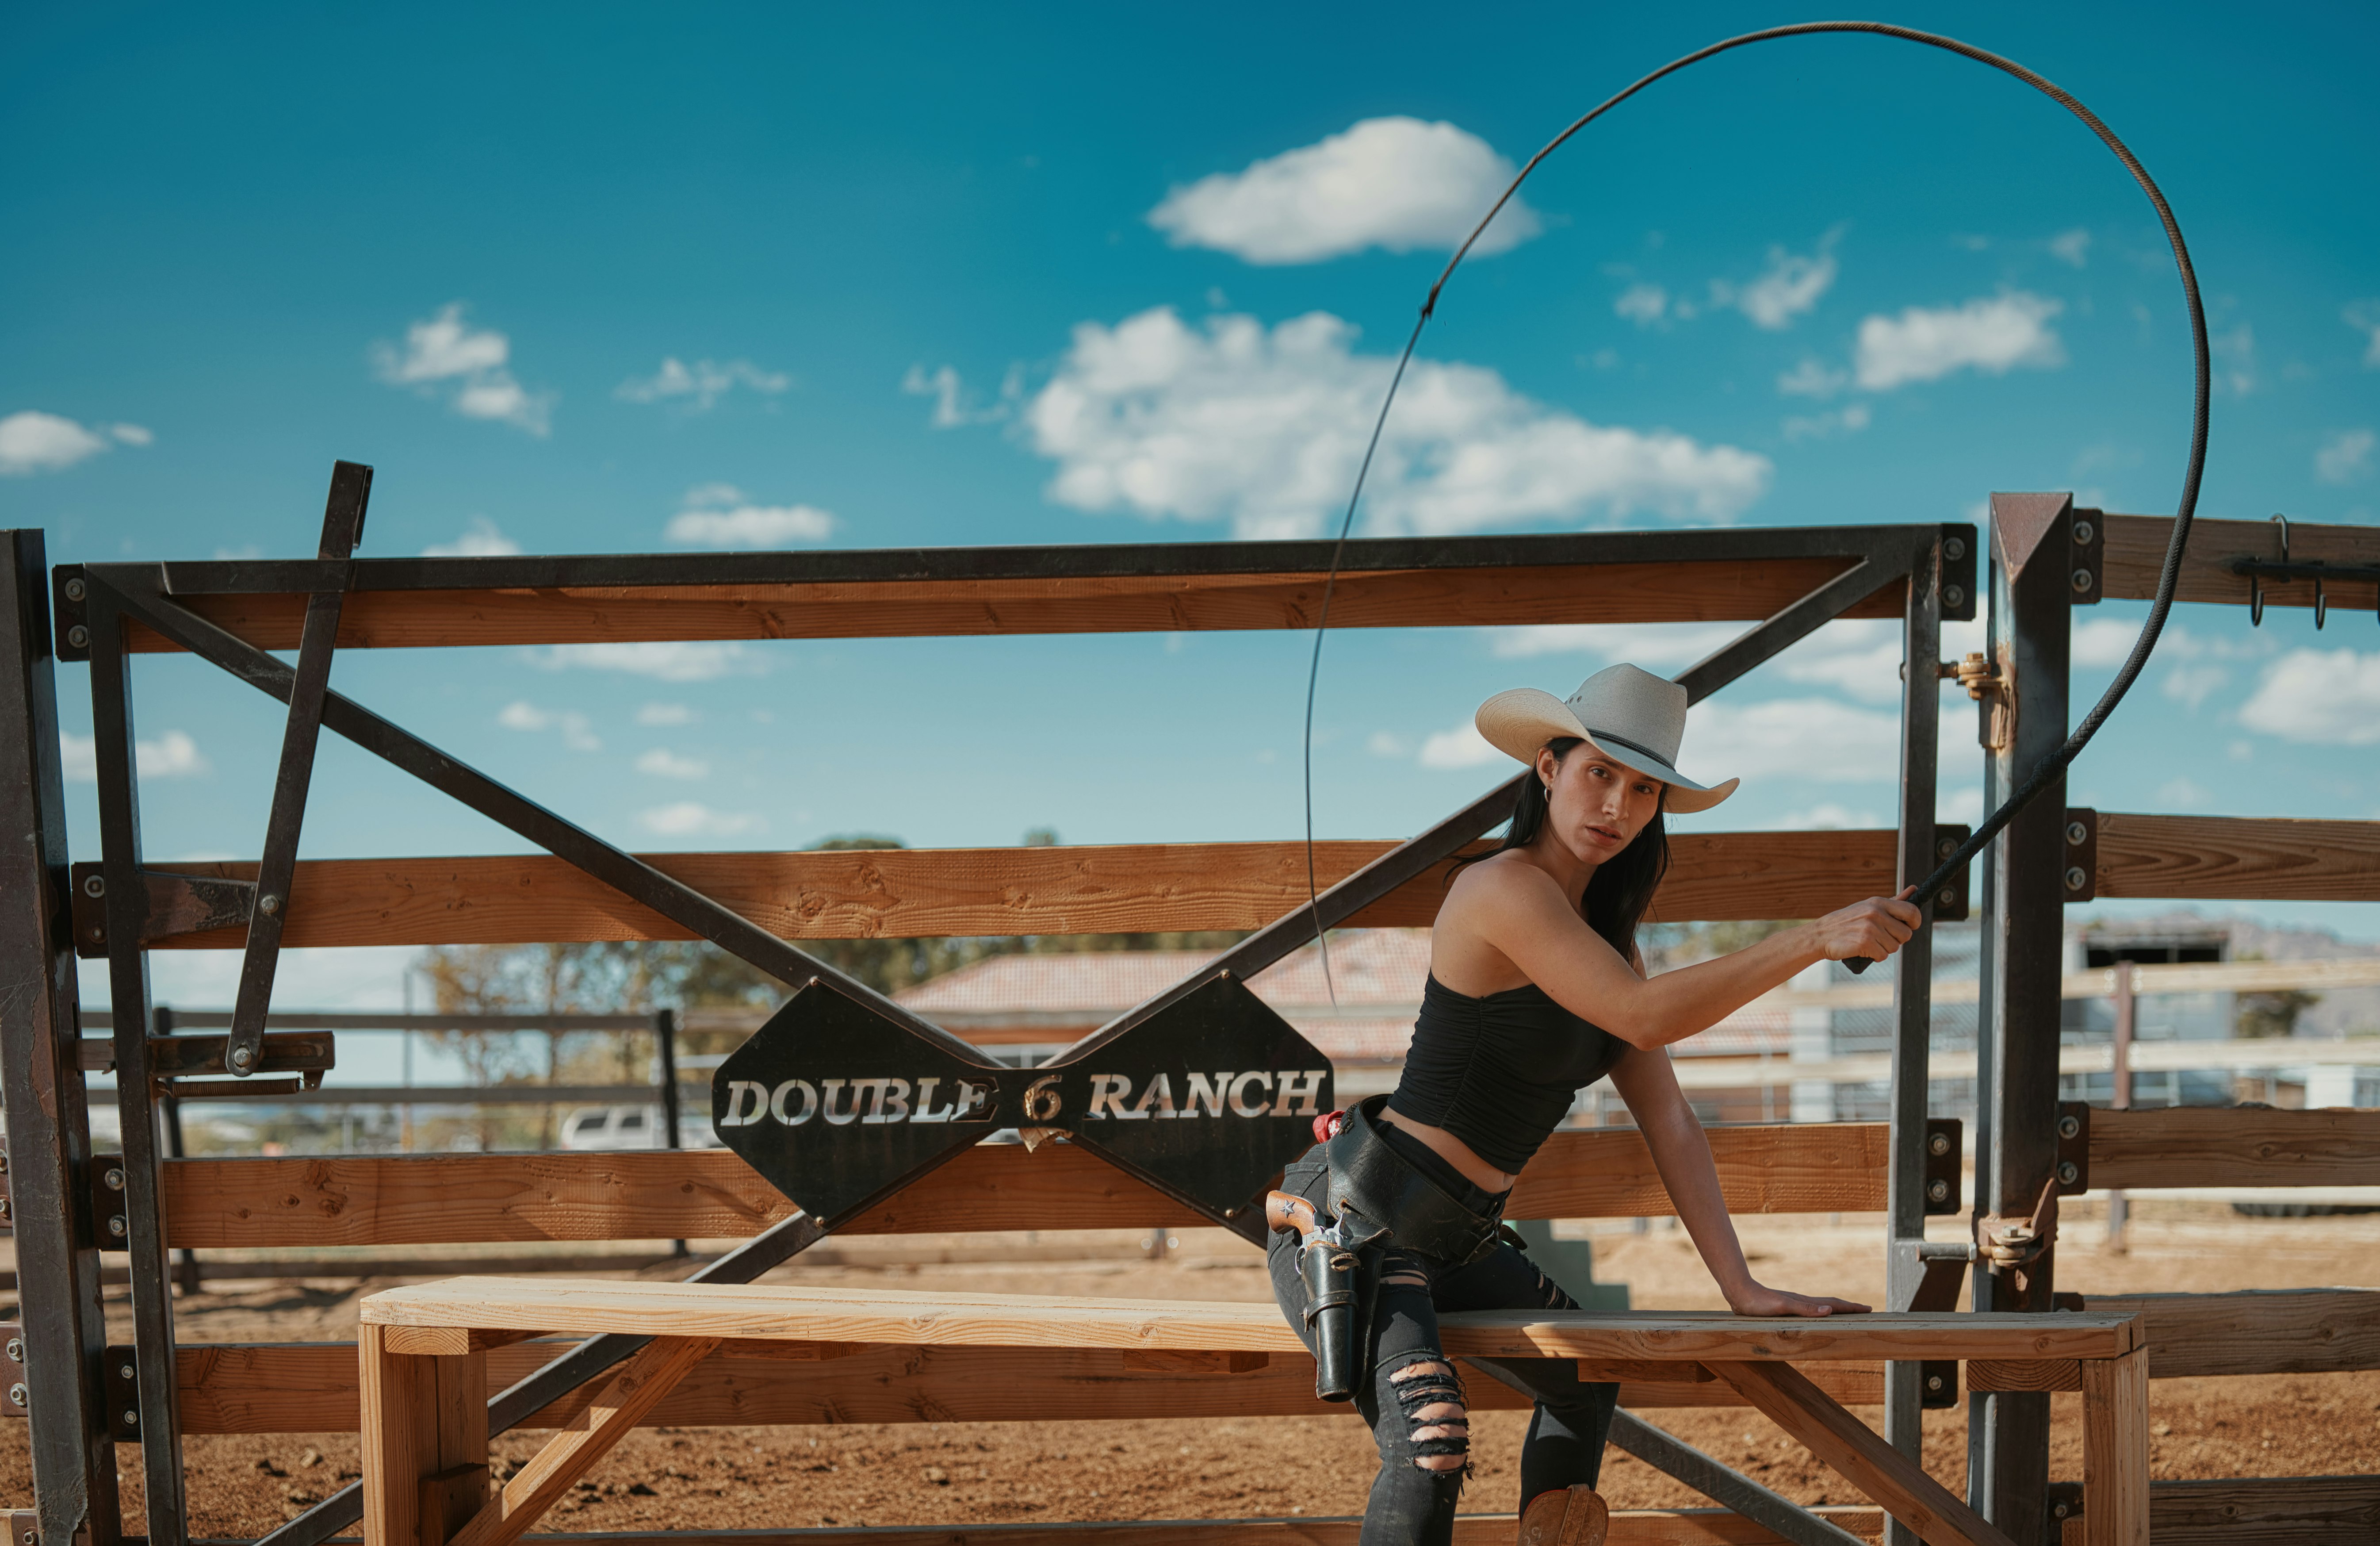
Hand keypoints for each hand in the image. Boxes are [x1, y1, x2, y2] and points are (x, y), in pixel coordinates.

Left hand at [1725, 1279, 1871, 1317]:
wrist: (1739, 1293)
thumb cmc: (1758, 1303)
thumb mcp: (1782, 1307)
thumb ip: (1804, 1309)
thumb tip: (1829, 1310)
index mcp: (1805, 1303)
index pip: (1834, 1305)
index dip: (1851, 1307)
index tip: (1869, 1309)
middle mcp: (1802, 1302)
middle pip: (1831, 1304)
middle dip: (1849, 1308)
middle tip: (1866, 1310)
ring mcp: (1795, 1304)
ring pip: (1820, 1307)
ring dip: (1836, 1310)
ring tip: (1846, 1313)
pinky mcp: (1785, 1308)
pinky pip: (1809, 1311)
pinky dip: (1820, 1313)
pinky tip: (1817, 1317)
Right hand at [1809, 887, 1922, 961]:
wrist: (1821, 935)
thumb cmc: (1847, 922)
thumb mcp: (1869, 906)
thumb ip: (1893, 901)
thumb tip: (1913, 889)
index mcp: (1878, 902)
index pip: (1912, 911)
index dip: (1915, 922)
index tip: (1908, 927)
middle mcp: (1876, 913)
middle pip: (1906, 934)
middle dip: (1896, 940)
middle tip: (1880, 937)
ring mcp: (1870, 928)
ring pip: (1894, 947)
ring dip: (1883, 949)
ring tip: (1869, 942)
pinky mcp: (1865, 943)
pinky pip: (1883, 956)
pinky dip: (1874, 956)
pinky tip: (1863, 949)